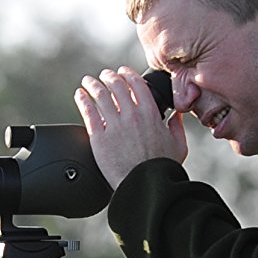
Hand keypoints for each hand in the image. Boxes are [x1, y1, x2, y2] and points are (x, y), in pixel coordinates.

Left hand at [72, 67, 187, 190]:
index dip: (127, 74)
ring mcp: (114, 125)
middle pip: (117, 86)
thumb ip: (177, 126)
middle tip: (104, 75)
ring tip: (88, 81)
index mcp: (150, 113)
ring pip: (100, 95)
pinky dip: (82, 100)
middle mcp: (131, 115)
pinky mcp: (99, 137)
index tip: (122, 71)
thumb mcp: (178, 145)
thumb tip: (177, 115)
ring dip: (93, 84)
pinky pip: (88, 112)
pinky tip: (79, 95)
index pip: (137, 84)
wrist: (144, 185)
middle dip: (109, 77)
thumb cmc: (161, 168)